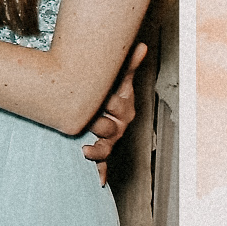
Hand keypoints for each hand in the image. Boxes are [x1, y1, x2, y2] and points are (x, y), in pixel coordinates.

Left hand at [82, 40, 146, 183]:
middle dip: (99, 124)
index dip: (110, 104)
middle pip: (110, 128)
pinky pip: (101, 164)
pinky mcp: (100, 154)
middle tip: (86, 121)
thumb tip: (142, 45)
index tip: (103, 100)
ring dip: (97, 150)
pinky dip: (99, 172)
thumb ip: (126, 64)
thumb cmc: (109, 92)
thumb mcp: (117, 78)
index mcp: (123, 108)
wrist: (100, 110)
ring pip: (105, 148)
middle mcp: (118, 127)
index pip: (119, 106)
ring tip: (85, 150)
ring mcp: (109, 141)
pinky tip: (97, 180)